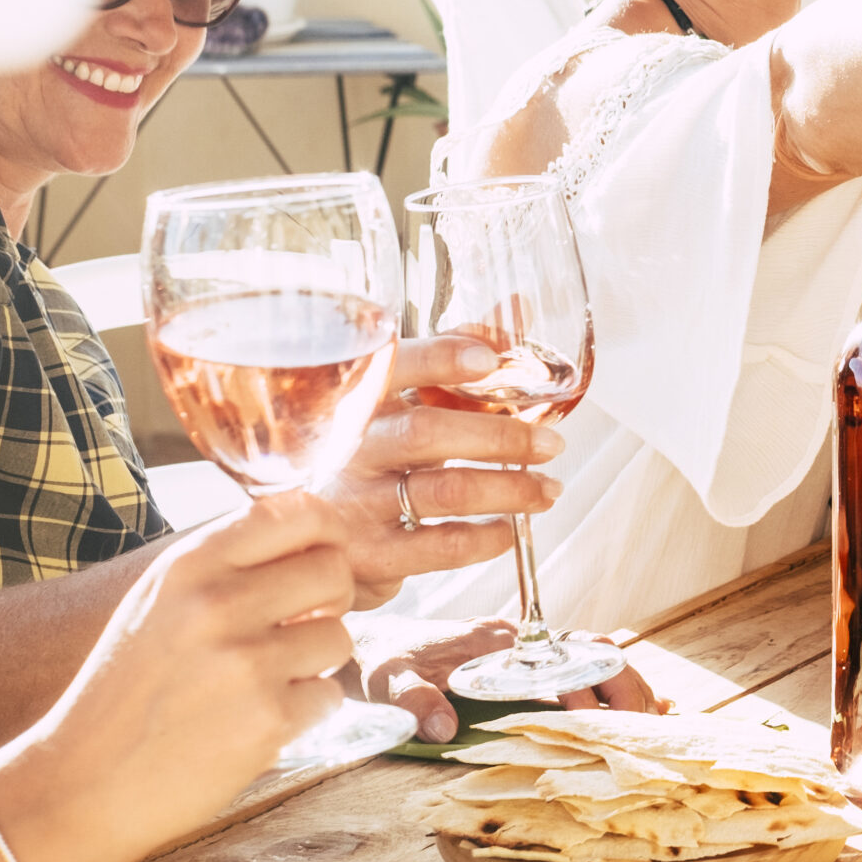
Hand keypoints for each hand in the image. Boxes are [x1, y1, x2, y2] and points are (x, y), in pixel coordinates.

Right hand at [21, 494, 357, 832]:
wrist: (80, 786)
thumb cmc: (127, 690)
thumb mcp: (160, 600)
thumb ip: (229, 563)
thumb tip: (315, 536)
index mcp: (191, 564)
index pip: (300, 513)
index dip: (327, 534)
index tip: (321, 558)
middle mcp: (218, 604)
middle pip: (333, 570)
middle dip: (331, 599)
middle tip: (303, 625)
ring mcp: (245, 663)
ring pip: (339, 636)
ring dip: (315, 662)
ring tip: (264, 682)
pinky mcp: (267, 720)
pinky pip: (329, 695)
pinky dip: (304, 711)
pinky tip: (256, 722)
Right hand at [322, 334, 568, 607]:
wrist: (310, 538)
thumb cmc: (373, 451)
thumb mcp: (404, 397)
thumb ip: (456, 350)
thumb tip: (518, 305)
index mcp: (355, 399)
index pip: (391, 366)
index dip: (440, 358)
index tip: (490, 360)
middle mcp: (346, 448)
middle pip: (426, 433)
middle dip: (501, 436)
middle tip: (552, 443)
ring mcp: (352, 503)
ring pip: (444, 491)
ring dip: (510, 489)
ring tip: (549, 488)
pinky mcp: (367, 556)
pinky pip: (438, 547)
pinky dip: (484, 538)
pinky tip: (507, 528)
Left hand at [361, 617, 669, 739]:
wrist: (376, 640)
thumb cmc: (383, 661)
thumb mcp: (387, 683)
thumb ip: (415, 702)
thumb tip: (443, 728)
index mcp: (493, 642)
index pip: (550, 658)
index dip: (578, 686)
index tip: (592, 716)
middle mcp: (519, 641)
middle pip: (587, 652)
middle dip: (620, 683)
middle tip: (644, 720)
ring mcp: (528, 649)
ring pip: (593, 657)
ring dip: (624, 682)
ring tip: (652, 714)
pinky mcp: (529, 661)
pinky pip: (583, 666)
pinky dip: (615, 681)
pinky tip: (643, 700)